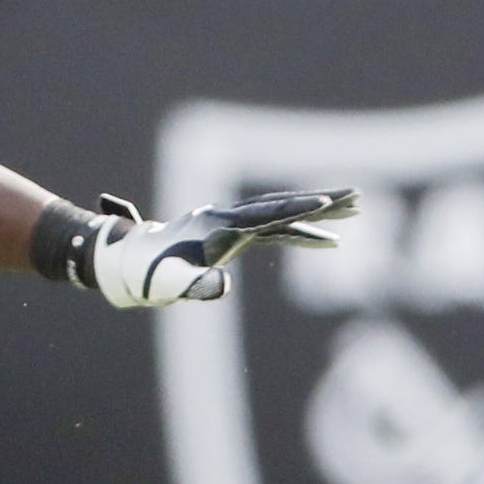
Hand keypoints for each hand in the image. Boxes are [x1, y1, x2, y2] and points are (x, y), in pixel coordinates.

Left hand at [92, 189, 357, 307]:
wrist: (125, 263)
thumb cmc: (147, 275)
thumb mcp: (171, 286)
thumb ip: (196, 287)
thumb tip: (222, 288)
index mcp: (219, 224)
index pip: (267, 215)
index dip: (298, 209)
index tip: (327, 202)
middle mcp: (229, 217)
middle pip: (283, 206)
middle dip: (322, 202)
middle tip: (358, 195)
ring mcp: (232, 225)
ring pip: (283, 216)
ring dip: (319, 215)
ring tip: (355, 211)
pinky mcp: (233, 237)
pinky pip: (276, 233)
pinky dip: (303, 236)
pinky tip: (328, 244)